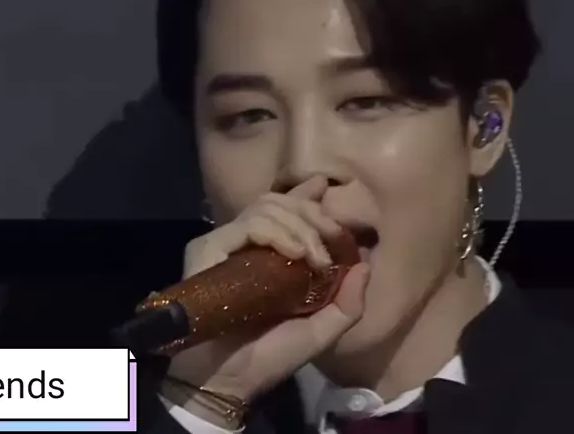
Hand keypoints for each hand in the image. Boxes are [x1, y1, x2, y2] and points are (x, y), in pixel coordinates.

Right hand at [164, 176, 369, 408]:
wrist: (231, 380)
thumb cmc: (272, 356)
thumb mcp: (323, 329)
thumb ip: (349, 301)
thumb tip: (365, 262)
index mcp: (271, 255)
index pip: (287, 207)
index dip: (309, 195)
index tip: (330, 193)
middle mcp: (247, 244)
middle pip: (282, 200)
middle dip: (316, 215)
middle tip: (333, 240)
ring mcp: (226, 244)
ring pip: (268, 206)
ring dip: (301, 226)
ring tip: (315, 258)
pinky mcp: (208, 249)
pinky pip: (249, 225)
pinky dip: (278, 233)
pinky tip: (297, 254)